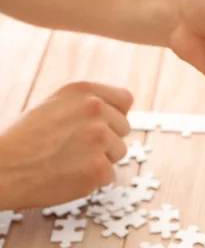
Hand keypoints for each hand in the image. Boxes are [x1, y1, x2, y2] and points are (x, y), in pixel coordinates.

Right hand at [0, 82, 131, 209]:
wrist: (1, 169)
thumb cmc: (25, 140)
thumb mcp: (55, 105)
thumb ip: (88, 104)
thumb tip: (120, 112)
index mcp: (84, 91)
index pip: (125, 100)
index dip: (114, 115)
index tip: (99, 125)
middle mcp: (95, 109)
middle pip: (124, 128)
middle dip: (106, 140)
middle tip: (74, 147)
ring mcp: (99, 138)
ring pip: (119, 152)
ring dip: (100, 159)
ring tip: (69, 160)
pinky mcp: (98, 167)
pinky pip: (108, 175)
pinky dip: (92, 180)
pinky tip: (68, 175)